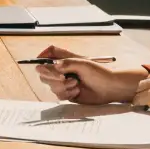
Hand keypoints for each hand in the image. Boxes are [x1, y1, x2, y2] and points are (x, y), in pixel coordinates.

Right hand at [33, 45, 147, 104]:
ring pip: (51, 85)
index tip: (38, 61)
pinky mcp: (68, 93)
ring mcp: (65, 82)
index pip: (50, 53)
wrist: (111, 89)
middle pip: (44, 71)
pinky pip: (59, 95)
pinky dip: (67, 94)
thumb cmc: (100, 73)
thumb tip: (48, 65)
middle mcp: (64, 70)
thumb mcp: (83, 64)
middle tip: (62, 77)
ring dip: (62, 86)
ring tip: (76, 85)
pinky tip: (77, 91)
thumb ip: (65, 64)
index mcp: (67, 59)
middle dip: (51, 76)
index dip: (42, 56)